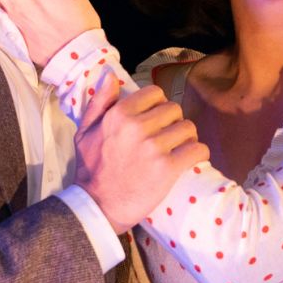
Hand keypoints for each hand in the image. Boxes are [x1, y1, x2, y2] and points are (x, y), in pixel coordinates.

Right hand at [73, 79, 208, 233]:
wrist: (97, 207)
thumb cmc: (91, 169)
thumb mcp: (84, 131)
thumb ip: (99, 102)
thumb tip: (110, 75)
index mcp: (118, 114)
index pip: (155, 93)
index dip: (158, 105)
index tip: (156, 119)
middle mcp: (137, 127)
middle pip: (174, 109)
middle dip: (173, 122)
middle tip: (168, 137)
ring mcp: (154, 147)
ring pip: (188, 128)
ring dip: (187, 138)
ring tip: (179, 148)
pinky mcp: (168, 168)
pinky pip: (197, 150)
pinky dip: (198, 154)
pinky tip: (190, 159)